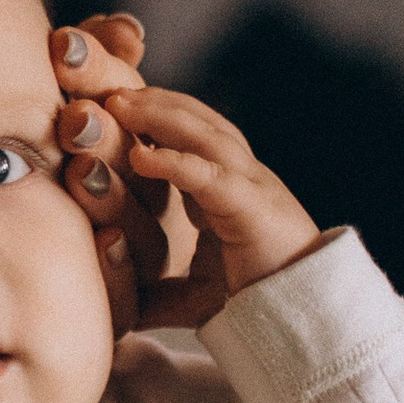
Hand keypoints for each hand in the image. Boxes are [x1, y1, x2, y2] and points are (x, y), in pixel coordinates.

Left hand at [50, 22, 317, 331]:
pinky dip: (175, 164)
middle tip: (94, 76)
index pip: (181, 132)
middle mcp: (238, 175)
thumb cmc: (255, 307)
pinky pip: (211, 179)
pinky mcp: (253, 212)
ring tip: (114, 102)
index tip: (97, 95)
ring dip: (157, 115)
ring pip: (203, 135)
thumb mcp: (192, 295)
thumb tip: (115, 308)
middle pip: (191, 118)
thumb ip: (157, 291)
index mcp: (222, 185)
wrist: (309, 325)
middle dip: (145, 94)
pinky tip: (141, 157)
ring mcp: (249, 188)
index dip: (144, 111)